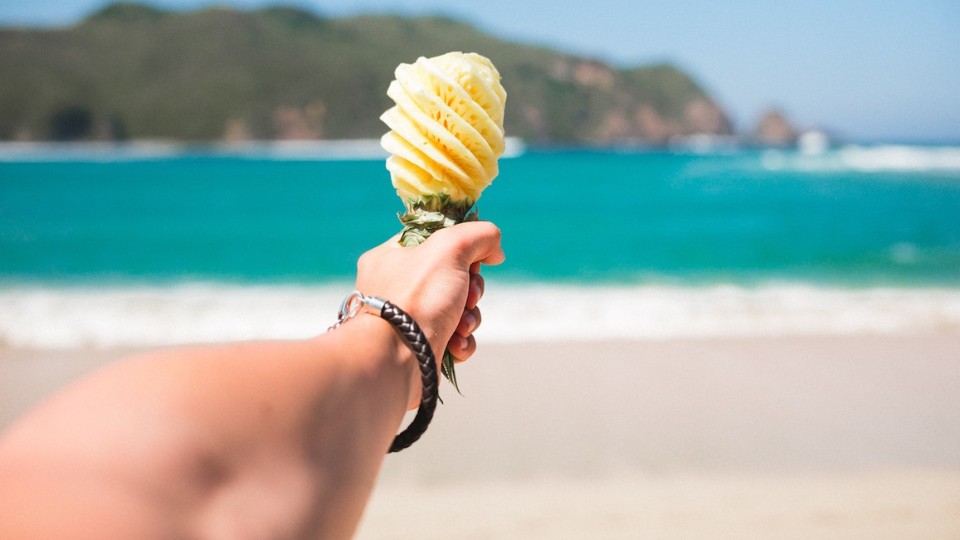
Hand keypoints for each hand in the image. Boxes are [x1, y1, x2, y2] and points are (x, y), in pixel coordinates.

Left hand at [355, 221, 504, 364]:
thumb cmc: (416, 299)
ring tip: (461, 327)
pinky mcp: (420, 348)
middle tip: (467, 297)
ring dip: (469, 318)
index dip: (461, 249)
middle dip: (471, 289)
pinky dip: (461, 342)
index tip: (472, 261)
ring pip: (457, 309)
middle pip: (453, 276)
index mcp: (390, 257)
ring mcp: (407, 319)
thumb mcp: (450, 248)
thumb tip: (495, 251)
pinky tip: (456, 346)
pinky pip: (453, 338)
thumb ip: (478, 235)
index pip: (434, 240)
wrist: (394, 362)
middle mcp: (396, 287)